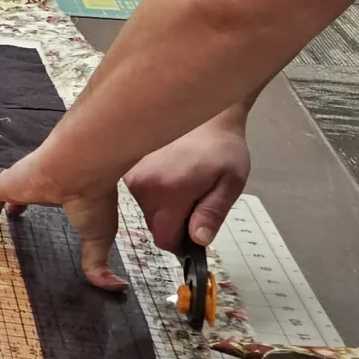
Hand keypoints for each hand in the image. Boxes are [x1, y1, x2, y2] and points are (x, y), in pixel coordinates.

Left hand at [0, 150, 129, 290]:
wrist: (81, 167)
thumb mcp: (98, 235)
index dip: (24, 205)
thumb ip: (98, 261)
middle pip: (12, 193)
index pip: (36, 194)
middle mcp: (34, 182)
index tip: (19, 216)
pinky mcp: (4, 184)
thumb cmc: (93, 195)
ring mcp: (18, 182)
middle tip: (2, 226)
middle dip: (4, 208)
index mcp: (56, 188)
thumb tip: (117, 287)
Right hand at [124, 116, 252, 250]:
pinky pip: (141, 194)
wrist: (207, 115)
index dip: (182, 243)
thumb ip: (212, 214)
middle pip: (154, 226)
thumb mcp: (230, 183)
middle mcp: (143, 185)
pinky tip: (173, 174)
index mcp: (168, 192)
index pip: (164, 239)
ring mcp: (132, 175)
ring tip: (185, 183)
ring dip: (165, 207)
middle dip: (174, 222)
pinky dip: (156, 192)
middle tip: (196, 199)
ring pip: (146, 210)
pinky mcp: (128, 167)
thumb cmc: (222, 149)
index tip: (195, 230)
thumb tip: (198, 240)